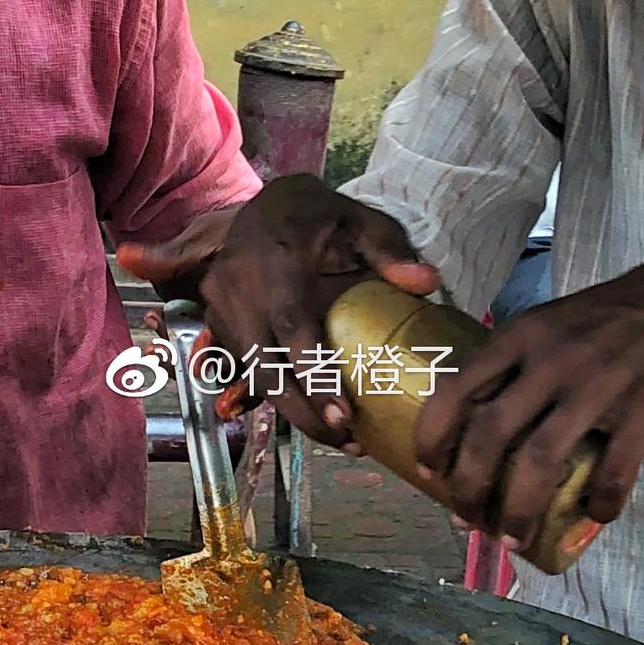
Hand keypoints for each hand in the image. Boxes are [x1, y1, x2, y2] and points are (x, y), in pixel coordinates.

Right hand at [122, 175, 438, 442]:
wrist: (267, 203)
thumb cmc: (320, 215)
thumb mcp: (359, 220)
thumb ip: (389, 250)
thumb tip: (427, 283)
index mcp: (275, 264)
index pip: (293, 329)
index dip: (315, 376)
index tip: (344, 415)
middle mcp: (238, 289)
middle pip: (265, 368)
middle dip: (303, 412)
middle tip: (347, 441)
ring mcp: (221, 307)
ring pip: (252, 375)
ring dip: (290, 411)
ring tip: (339, 437)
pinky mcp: (216, 321)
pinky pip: (242, 368)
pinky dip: (273, 395)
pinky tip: (309, 414)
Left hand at [415, 230, 643, 550]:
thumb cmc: (628, 311)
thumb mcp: (560, 318)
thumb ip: (524, 359)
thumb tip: (487, 418)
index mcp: (524, 334)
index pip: (456, 389)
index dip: (433, 439)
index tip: (429, 472)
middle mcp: (552, 359)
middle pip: (489, 437)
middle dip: (468, 490)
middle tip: (467, 521)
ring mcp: (600, 385)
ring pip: (539, 463)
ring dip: (518, 511)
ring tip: (514, 540)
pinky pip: (613, 472)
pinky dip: (600, 505)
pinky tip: (597, 516)